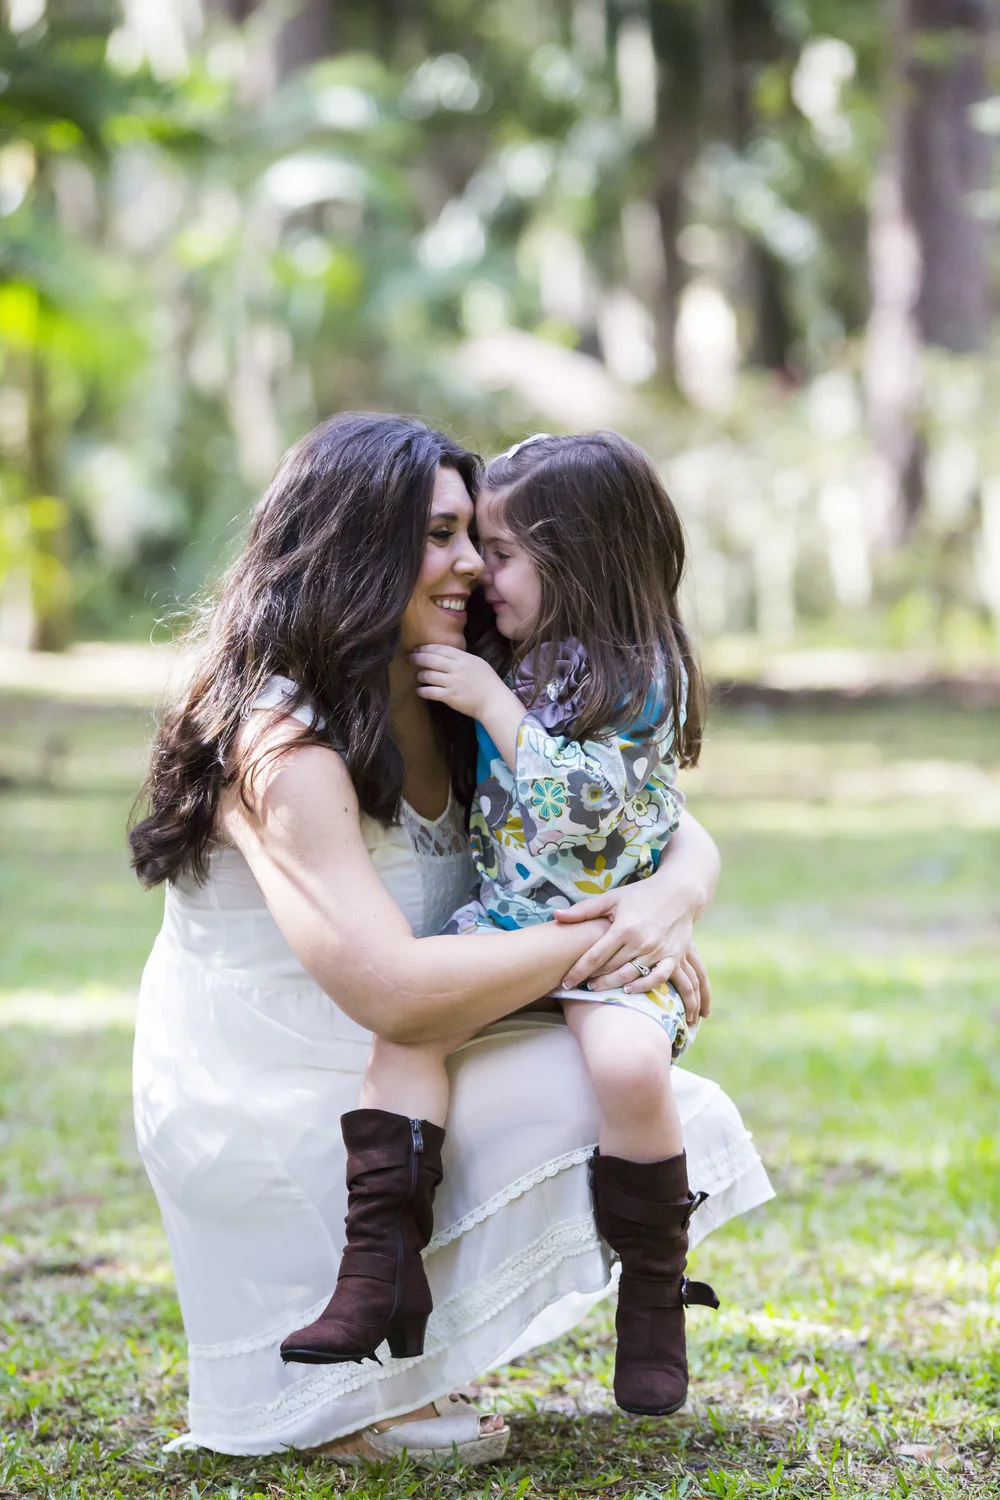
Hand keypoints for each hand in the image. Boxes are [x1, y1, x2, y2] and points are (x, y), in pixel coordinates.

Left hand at [413, 645, 504, 718]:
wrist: (494, 701)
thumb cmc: (488, 682)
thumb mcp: (477, 663)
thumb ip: (462, 658)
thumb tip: (446, 655)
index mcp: (463, 658)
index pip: (440, 649)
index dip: (426, 648)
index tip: (418, 648)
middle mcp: (455, 668)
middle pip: (430, 660)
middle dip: (417, 658)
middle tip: (410, 658)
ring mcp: (451, 682)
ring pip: (428, 675)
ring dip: (420, 675)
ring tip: (419, 676)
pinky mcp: (449, 696)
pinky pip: (430, 692)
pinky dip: (422, 691)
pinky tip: (420, 691)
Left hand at [555, 885, 710, 1024]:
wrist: (679, 892)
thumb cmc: (641, 894)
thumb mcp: (612, 898)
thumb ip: (583, 910)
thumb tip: (555, 916)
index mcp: (624, 927)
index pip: (595, 956)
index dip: (578, 971)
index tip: (565, 982)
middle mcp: (641, 942)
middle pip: (611, 968)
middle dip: (593, 979)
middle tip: (579, 986)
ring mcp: (658, 951)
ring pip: (631, 975)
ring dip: (612, 985)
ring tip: (597, 988)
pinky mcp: (673, 956)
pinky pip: (658, 978)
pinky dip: (643, 986)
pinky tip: (628, 989)